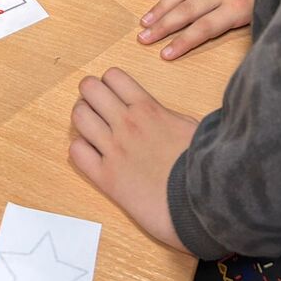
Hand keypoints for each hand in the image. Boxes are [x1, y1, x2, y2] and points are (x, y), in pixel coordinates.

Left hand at [70, 67, 196, 247]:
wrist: (200, 203)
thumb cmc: (203, 166)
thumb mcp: (192, 127)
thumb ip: (169, 116)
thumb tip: (162, 114)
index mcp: (148, 108)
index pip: (113, 76)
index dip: (109, 83)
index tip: (114, 94)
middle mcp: (126, 123)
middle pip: (89, 89)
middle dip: (90, 94)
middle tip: (98, 108)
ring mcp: (113, 149)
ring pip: (79, 116)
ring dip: (83, 118)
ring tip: (92, 130)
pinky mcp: (106, 177)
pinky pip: (76, 152)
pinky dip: (80, 149)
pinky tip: (92, 155)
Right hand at [139, 0, 260, 59]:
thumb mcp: (263, 21)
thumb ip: (245, 38)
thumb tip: (236, 61)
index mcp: (235, 8)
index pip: (203, 28)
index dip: (183, 42)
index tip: (165, 54)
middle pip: (186, 11)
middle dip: (163, 26)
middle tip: (143, 38)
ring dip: (160, 7)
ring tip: (144, 22)